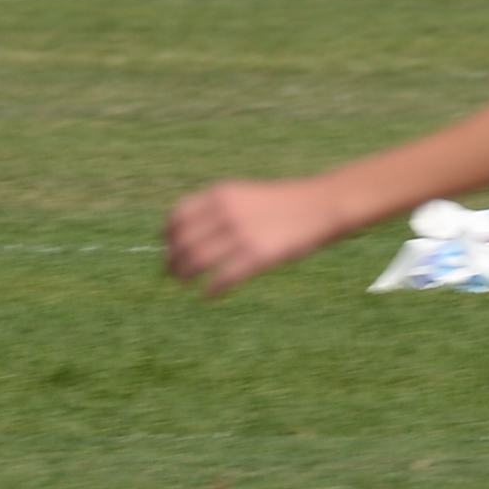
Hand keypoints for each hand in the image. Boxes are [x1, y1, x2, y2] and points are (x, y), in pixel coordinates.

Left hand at [163, 176, 349, 294]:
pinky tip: (209, 294)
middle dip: (172, 261)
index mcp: (221, 195)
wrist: (320, 206)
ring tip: (184, 283)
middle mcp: (226, 212)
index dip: (168, 236)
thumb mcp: (245, 195)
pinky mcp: (258, 256)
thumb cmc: (282, 204)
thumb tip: (187, 232)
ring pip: (196, 260)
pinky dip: (211, 289)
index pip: (177, 217)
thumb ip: (218, 209)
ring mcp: (241, 234)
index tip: (168, 248)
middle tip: (172, 273)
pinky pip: (223, 278)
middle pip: (182, 242)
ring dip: (184, 275)